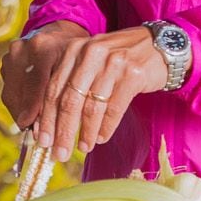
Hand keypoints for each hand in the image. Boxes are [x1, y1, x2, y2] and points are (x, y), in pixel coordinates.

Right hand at [0, 20, 89, 129]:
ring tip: (34, 132)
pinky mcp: (6, 64)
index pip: (37, 82)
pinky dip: (19, 108)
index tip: (36, 130)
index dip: (35, 107)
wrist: (57, 34)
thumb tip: (63, 127)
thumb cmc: (75, 54)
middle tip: (39, 137)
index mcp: (44, 46)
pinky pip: (9, 92)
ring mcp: (11, 55)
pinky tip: (28, 120)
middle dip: (28, 117)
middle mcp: (23, 48)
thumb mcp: (79, 68)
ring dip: (22, 115)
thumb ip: (71, 91)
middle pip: (21, 91)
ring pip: (12, 94)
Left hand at [26, 25, 169, 163]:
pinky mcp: (132, 75)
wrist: (158, 46)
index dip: (46, 118)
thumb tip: (48, 122)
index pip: (53, 89)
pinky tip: (101, 138)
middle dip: (63, 131)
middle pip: (70, 100)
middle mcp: (90, 54)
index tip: (42, 141)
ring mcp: (112, 64)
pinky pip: (114, 108)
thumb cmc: (117, 59)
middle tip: (59, 154)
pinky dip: (106, 127)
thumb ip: (70, 83)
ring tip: (83, 147)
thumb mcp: (89, 62)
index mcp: (73, 50)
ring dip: (86, 133)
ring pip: (92, 107)